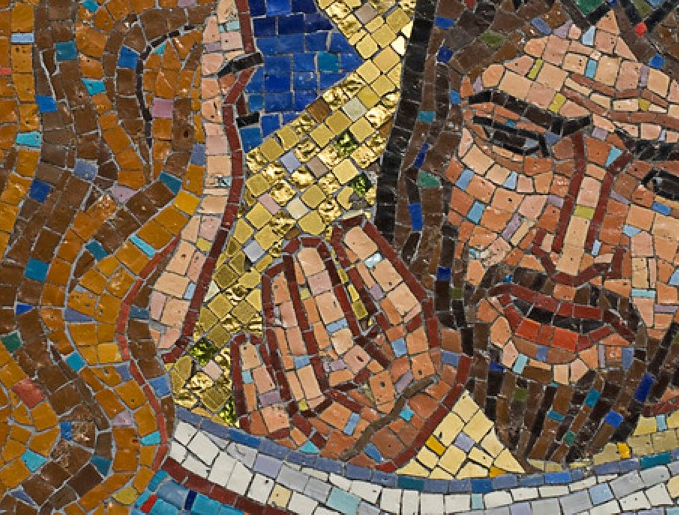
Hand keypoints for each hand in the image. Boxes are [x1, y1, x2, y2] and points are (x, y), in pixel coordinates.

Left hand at [231, 216, 467, 470]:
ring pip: (310, 374)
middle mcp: (386, 407)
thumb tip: (429, 254)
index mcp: (425, 375)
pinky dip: (257, 384)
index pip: (405, 316)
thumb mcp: (433, 339)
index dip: (376, 267)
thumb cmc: (401, 376)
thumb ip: (424, 298)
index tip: (348, 225)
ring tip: (275, 272)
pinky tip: (245, 342)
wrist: (381, 454)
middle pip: (351, 344)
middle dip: (321, 288)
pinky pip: (275, 421)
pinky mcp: (302, 453)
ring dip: (287, 320)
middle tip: (299, 244)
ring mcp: (343, 434)